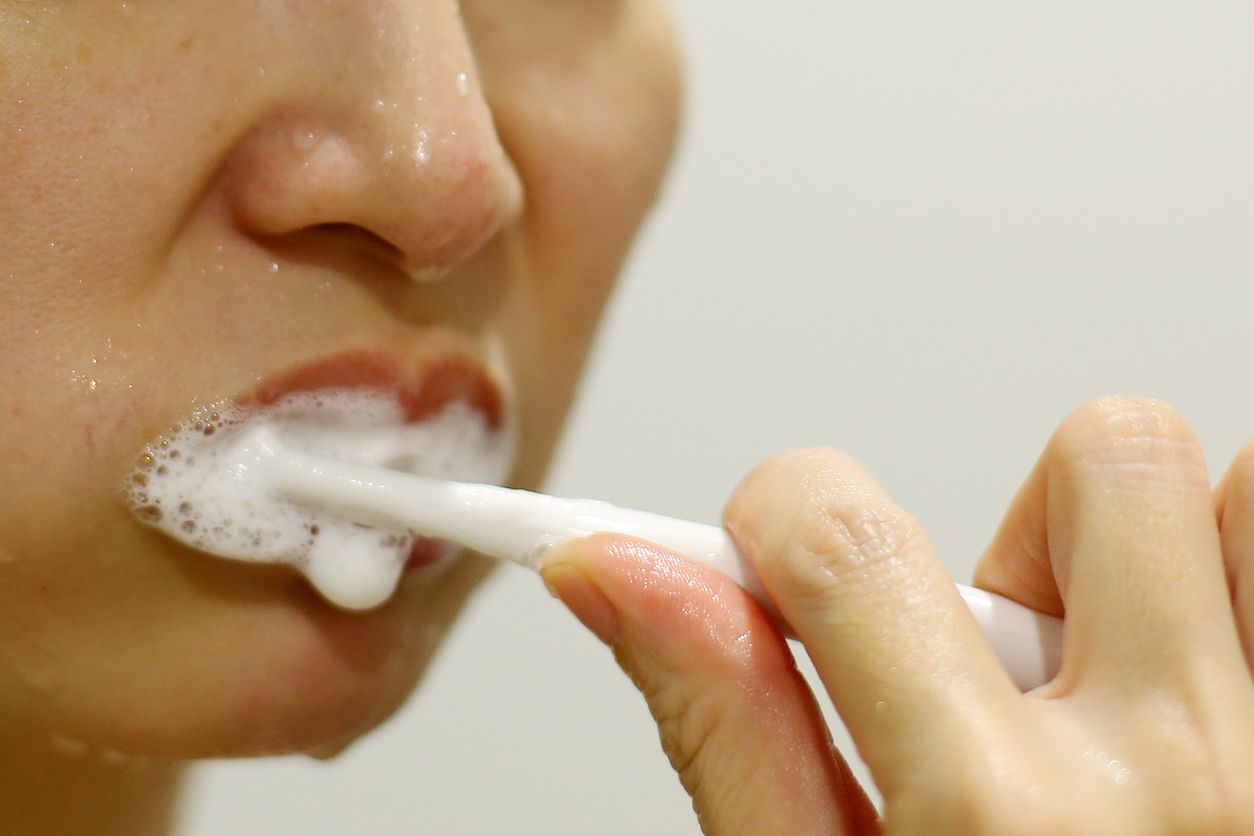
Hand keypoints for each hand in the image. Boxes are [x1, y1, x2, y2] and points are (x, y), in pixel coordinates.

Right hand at [541, 397, 1253, 834]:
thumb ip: (726, 721)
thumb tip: (616, 572)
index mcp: (1001, 825)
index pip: (848, 538)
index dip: (781, 510)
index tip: (778, 546)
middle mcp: (1184, 777)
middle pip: (1100, 459)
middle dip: (1023, 535)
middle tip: (1012, 660)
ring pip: (1245, 492)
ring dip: (1171, 555)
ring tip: (1129, 681)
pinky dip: (1242, 599)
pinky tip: (1203, 704)